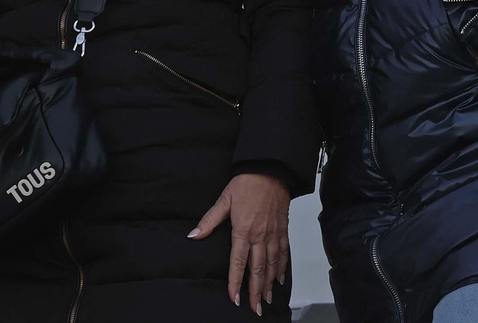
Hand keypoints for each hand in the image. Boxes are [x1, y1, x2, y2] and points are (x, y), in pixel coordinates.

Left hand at [189, 172, 290, 314]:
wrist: (270, 170)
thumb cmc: (248, 183)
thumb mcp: (224, 200)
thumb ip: (209, 220)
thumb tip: (194, 234)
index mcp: (243, 230)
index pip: (238, 263)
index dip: (236, 283)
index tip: (235, 298)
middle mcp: (260, 236)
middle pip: (258, 270)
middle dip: (256, 292)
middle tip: (254, 308)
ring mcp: (273, 234)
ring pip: (272, 265)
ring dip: (270, 285)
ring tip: (267, 299)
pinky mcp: (283, 230)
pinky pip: (284, 253)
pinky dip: (282, 268)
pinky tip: (279, 278)